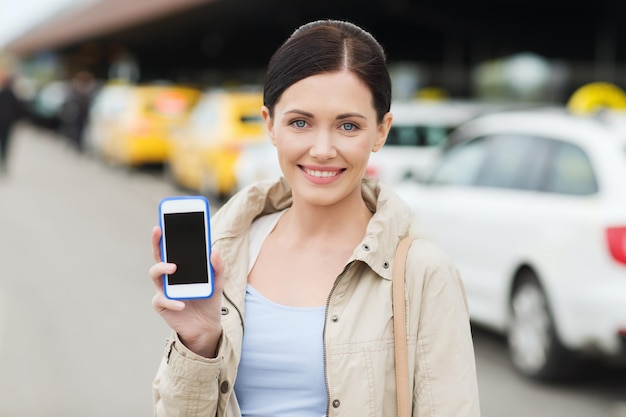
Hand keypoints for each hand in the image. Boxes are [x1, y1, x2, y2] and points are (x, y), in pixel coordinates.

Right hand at [149, 226, 223, 357]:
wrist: (207, 325)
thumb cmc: (208, 299)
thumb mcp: (218, 282)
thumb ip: (218, 266)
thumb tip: (214, 250)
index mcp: (180, 266)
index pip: (171, 247)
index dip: (166, 234)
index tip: (165, 221)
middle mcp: (168, 276)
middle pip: (158, 256)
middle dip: (156, 242)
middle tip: (159, 230)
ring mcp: (163, 289)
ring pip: (154, 274)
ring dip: (162, 268)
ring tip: (173, 268)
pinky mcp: (162, 305)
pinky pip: (162, 300)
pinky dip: (172, 302)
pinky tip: (182, 303)